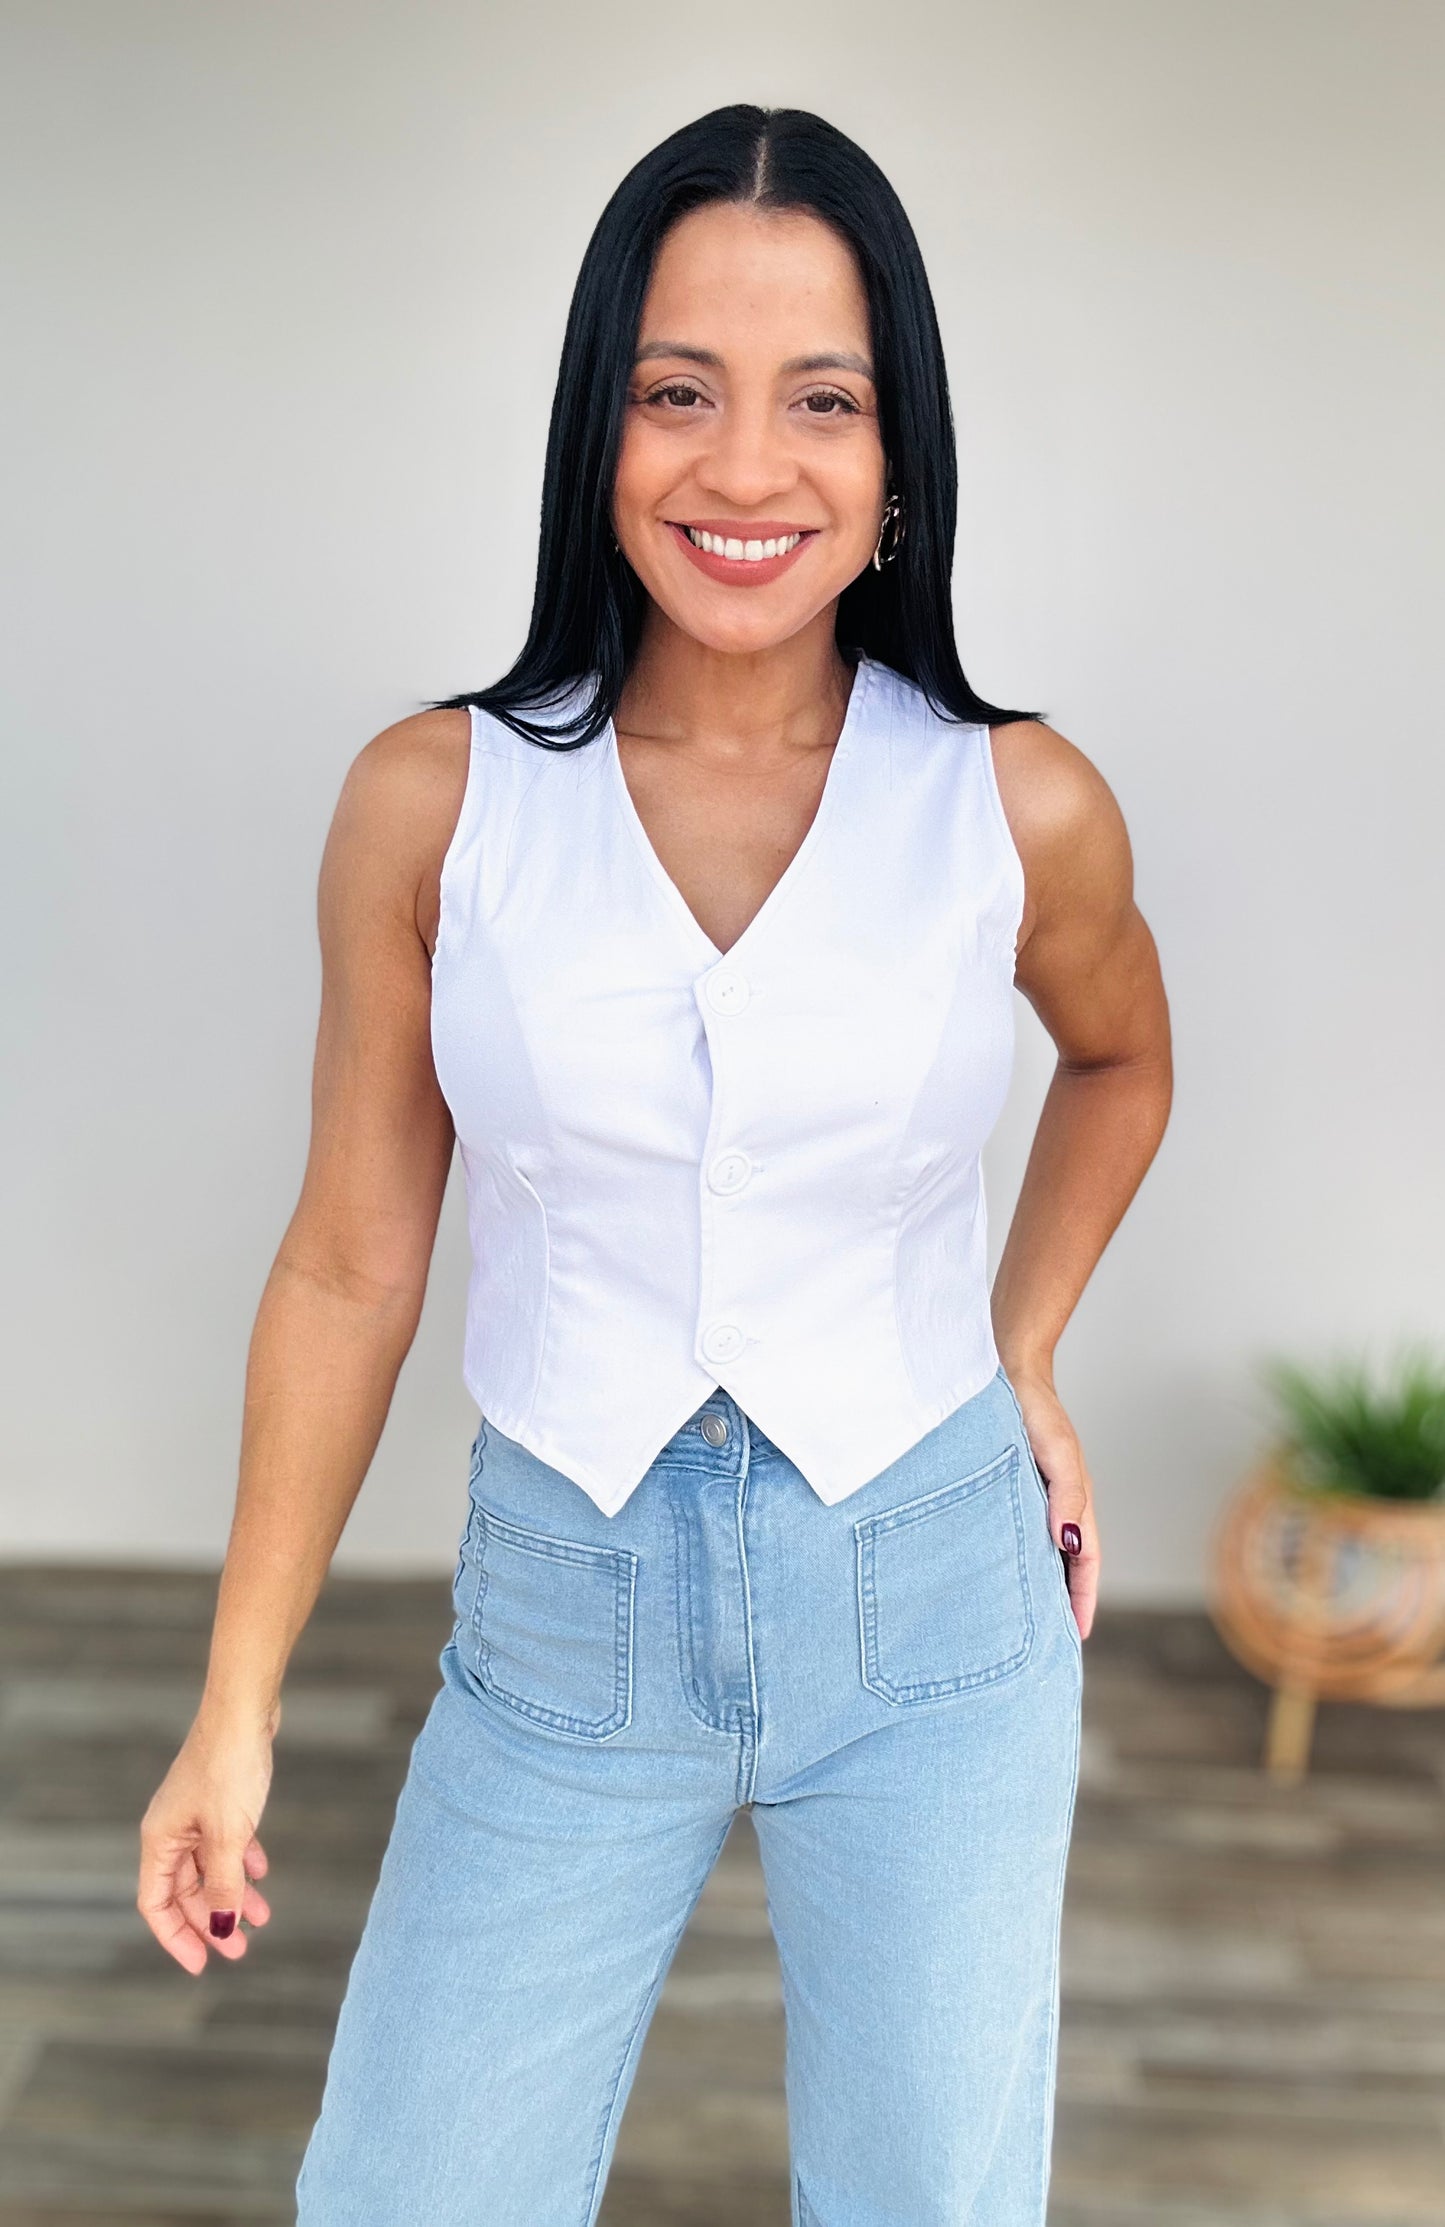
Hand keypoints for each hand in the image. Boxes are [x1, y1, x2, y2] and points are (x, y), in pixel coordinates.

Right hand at [137, 1712, 274, 1973]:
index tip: (201, 1964)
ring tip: (263, 1917)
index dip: (176, 1937)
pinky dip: (243, 1860)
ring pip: (210, 1867)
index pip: (156, 1904)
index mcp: (160, 1840)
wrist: (246, 1709)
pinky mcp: (220, 1797)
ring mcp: (195, 1812)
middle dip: (212, 1921)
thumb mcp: (229, 1836)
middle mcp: (172, 1828)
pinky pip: (227, 1841)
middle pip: (185, 1890)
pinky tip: (263, 1871)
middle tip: (240, 1949)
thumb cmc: (230, 1768)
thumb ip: (224, 1886)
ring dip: (233, 1893)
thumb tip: (222, 1929)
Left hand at [1009, 1370, 1098, 1641]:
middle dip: (1055, 1602)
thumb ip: (1067, 1495)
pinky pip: (1006, 1533)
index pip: (1084, 1562)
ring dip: (1028, 1583)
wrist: (1004, 1370)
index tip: (1075, 1637)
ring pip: (1032, 1552)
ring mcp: (1026, 1499)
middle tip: (1041, 1644)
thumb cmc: (1034, 1409)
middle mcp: (1051, 1507)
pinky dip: (1003, 1556)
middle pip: (1059, 1565)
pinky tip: (983, 1572)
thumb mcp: (1057, 1453)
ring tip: (1010, 1621)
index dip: (1081, 1599)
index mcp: (1073, 1502)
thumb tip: (1070, 1543)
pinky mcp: (999, 1490)